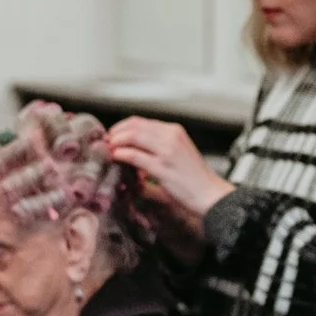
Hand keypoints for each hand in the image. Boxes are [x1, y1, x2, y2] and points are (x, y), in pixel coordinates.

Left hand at [105, 118, 233, 220]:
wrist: (210, 194)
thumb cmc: (194, 179)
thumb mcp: (178, 154)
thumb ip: (157, 148)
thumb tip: (132, 150)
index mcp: (174, 131)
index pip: (140, 122)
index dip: (121, 127)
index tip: (112, 136)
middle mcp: (171, 136)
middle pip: (133, 126)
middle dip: (115, 133)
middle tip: (105, 143)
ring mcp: (167, 151)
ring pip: (132, 137)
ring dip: (115, 142)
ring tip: (108, 150)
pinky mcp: (162, 167)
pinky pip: (135, 156)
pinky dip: (121, 155)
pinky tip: (116, 158)